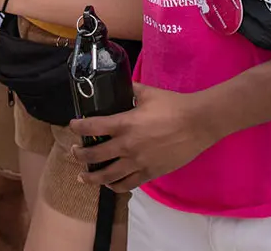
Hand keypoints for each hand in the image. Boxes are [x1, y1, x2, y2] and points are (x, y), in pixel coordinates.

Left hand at [70, 84, 221, 191]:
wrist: (198, 123)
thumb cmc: (173, 105)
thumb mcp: (148, 93)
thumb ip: (131, 90)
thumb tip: (122, 85)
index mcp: (124, 124)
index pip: (92, 127)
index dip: (77, 127)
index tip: (72, 126)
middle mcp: (127, 146)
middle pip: (94, 156)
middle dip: (80, 155)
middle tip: (74, 153)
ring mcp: (138, 162)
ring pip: (108, 176)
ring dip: (92, 177)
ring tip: (84, 177)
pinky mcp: (150, 173)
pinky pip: (128, 184)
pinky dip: (116, 186)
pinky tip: (111, 185)